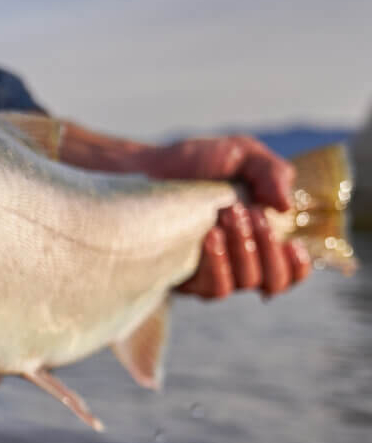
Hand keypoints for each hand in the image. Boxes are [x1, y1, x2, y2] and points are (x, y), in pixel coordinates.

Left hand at [57, 123, 310, 299]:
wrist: (144, 168)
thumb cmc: (194, 162)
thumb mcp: (240, 153)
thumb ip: (271, 171)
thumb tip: (285, 206)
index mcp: (260, 238)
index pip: (289, 270)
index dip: (298, 266)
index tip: (292, 244)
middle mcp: (238, 262)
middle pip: (272, 281)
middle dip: (268, 247)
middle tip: (250, 214)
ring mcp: (210, 273)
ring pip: (243, 284)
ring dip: (243, 251)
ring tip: (226, 215)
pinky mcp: (182, 279)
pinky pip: (212, 289)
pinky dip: (218, 263)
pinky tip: (209, 235)